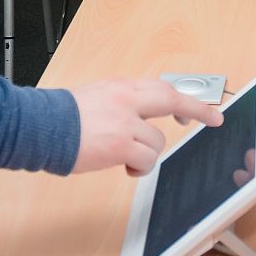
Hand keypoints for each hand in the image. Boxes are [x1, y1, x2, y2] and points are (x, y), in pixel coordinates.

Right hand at [69, 78, 222, 176]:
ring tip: (127, 157)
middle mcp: (127, 100)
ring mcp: (125, 123)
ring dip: (147, 153)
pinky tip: (126, 167)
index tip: (200, 109)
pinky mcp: (121, 145)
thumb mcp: (99, 96)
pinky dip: (140, 167)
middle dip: (197, 110)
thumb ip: (125, 103)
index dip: (185, 99)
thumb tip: (146, 115)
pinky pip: (147, 160)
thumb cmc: (64, 116)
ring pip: (158, 141)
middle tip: (212, 119)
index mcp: (121, 88)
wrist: (42, 126)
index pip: (162, 88)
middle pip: (172, 100)